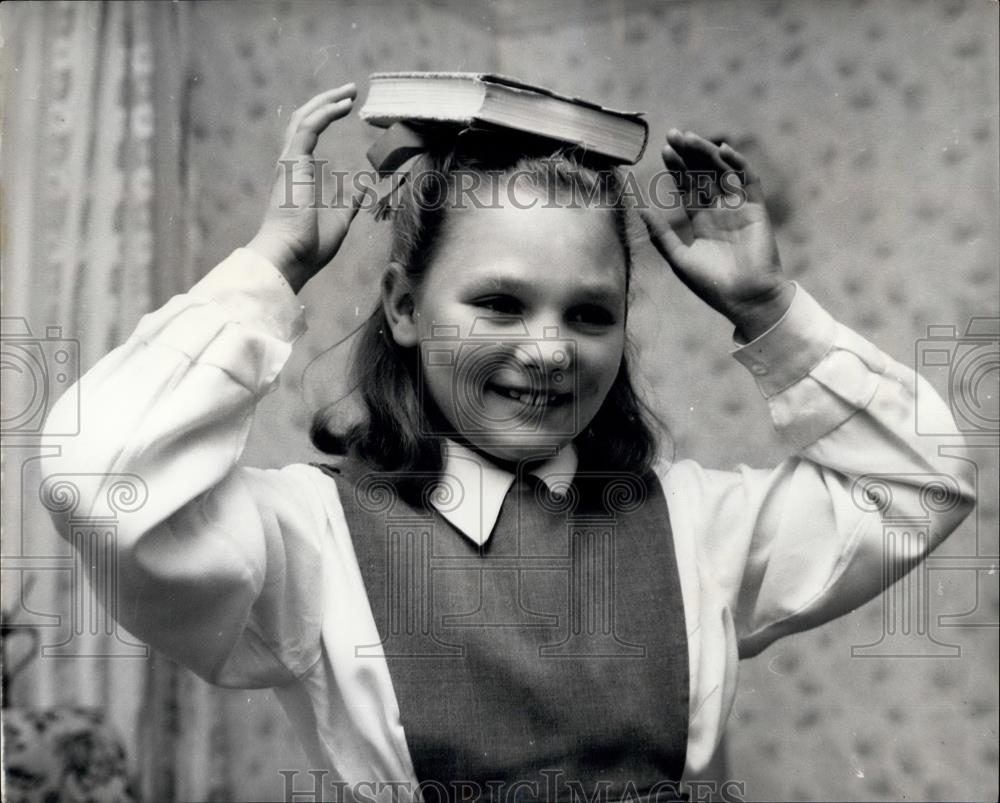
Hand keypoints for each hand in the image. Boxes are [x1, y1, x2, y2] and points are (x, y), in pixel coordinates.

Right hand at [247, 83, 360, 292]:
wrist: (290, 256)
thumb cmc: (310, 245)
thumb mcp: (340, 217)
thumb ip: (350, 199)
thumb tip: (365, 187)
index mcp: (299, 174)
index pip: (308, 134)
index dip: (325, 116)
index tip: (347, 108)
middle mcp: (291, 163)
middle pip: (304, 120)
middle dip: (326, 102)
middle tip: (350, 92)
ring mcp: (290, 161)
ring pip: (304, 118)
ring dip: (327, 101)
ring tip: (350, 92)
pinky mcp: (293, 162)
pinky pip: (309, 127)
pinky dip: (326, 112)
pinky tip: (345, 105)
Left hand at [642, 130, 793, 340]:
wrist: (745, 299)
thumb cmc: (712, 284)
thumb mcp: (679, 258)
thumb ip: (661, 233)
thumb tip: (639, 210)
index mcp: (702, 221)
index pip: (688, 187)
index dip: (677, 169)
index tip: (664, 151)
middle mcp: (721, 210)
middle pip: (704, 174)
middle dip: (689, 154)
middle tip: (673, 134)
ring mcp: (740, 208)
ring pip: (723, 172)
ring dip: (708, 153)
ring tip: (690, 138)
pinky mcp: (757, 209)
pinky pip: (749, 181)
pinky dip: (738, 164)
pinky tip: (723, 150)